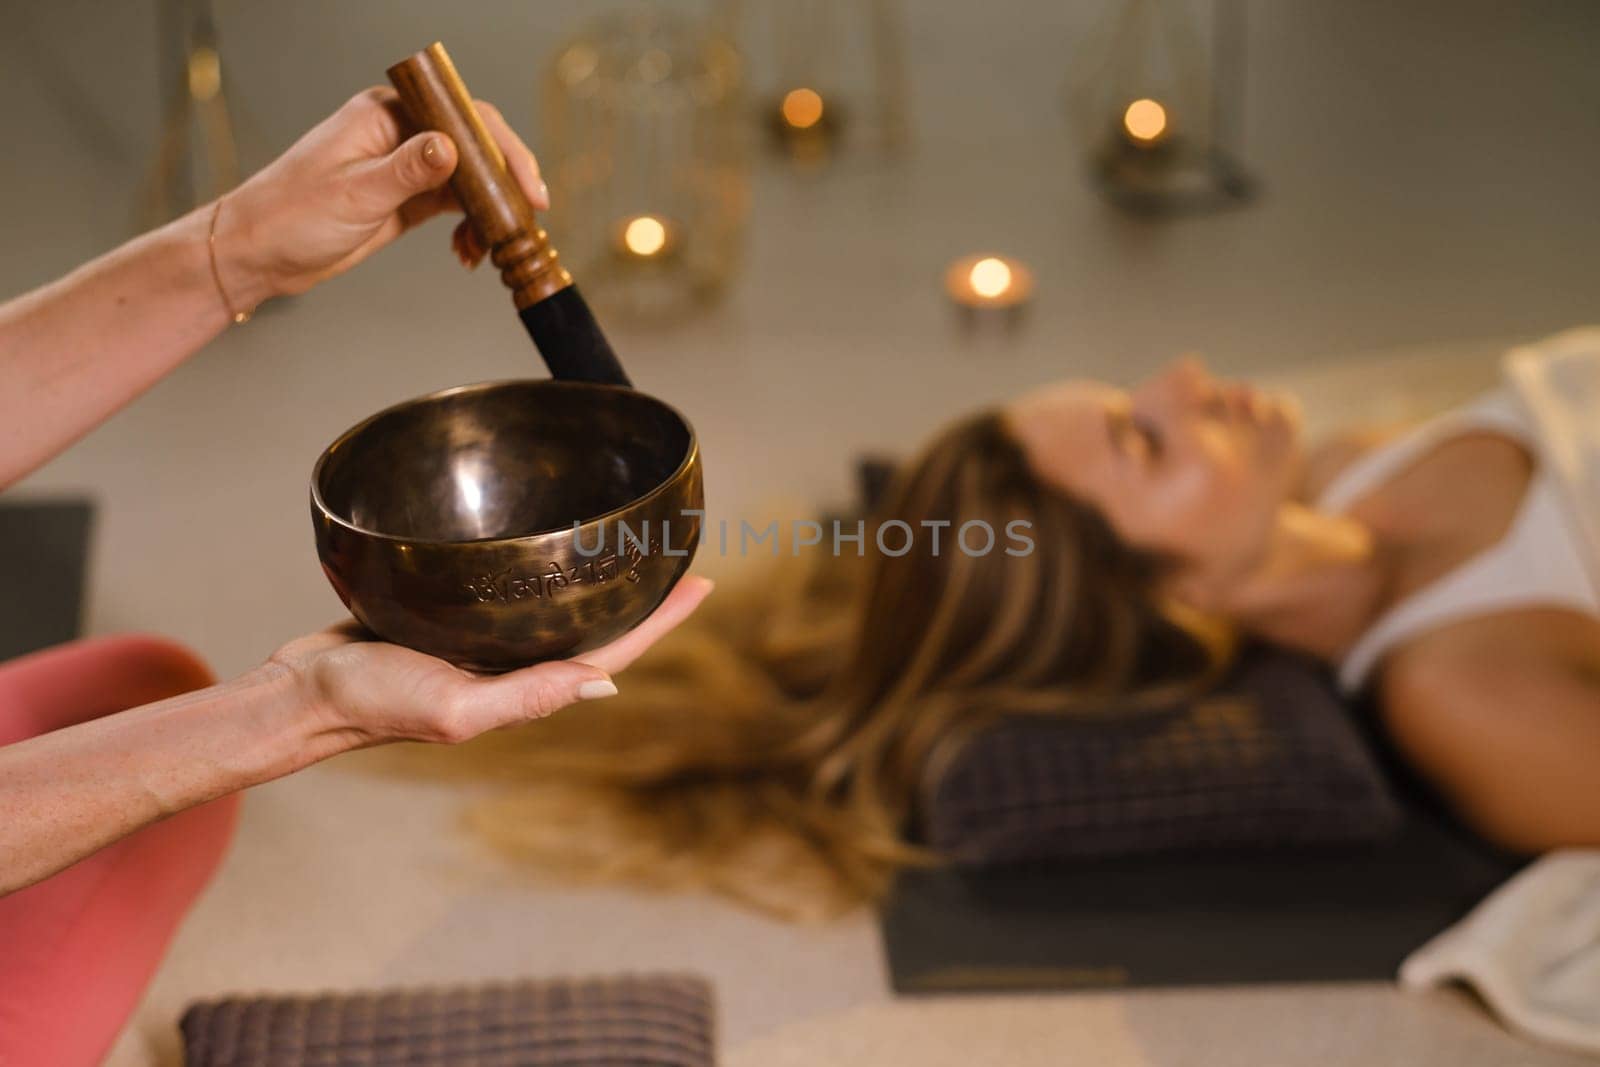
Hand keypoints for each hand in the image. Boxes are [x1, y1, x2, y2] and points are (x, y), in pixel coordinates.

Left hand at [217, 87, 545, 307]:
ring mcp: (406, 168)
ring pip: (470, 179)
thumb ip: (408, 170)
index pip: (463, 119)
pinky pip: (455, 205)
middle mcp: (401, 136)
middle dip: (505, 182)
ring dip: (489, 211)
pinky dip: (470, 227)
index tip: (526, 185)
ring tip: (490, 246)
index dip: (502, 150)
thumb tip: (452, 147)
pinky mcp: (406, 200)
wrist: (259, 253)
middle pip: (475, 146)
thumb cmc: (290, 215)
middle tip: (527, 217)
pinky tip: (468, 251)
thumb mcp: (355, 193)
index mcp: (387, 116)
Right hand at [271, 576, 712, 746]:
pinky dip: (541, 571)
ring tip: (632, 547)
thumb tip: (605, 684)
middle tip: (680, 555)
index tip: (702, 585)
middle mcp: (514, 665)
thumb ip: (525, 698)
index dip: (660, 621)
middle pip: (595, 627)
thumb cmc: (371, 705)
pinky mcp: (449, 617)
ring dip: (597, 582)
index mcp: (525, 688)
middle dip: (641, 597)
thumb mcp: (454, 709)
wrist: (302, 694)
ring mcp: (483, 643)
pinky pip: (509, 592)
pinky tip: (549, 546)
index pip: (611, 651)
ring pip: (557, 608)